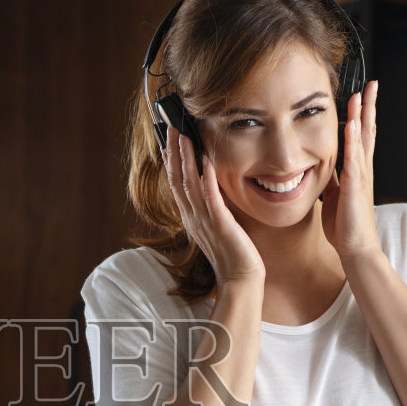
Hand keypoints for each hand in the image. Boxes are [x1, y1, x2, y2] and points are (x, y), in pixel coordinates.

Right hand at [162, 121, 263, 287]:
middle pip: (176, 179)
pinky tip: (205, 158)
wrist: (239, 278)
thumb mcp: (217, 225)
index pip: (175, 184)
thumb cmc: (232, 253)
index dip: (170, 162)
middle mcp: (192, 217)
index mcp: (190, 217)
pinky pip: (210, 196)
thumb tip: (210, 186)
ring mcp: (204, 220)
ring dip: (185, 157)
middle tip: (170, 127)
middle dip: (173, 152)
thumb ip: (211, 206)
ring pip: (188, 183)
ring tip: (182, 135)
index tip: (167, 142)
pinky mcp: (219, 224)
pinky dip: (206, 176)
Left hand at [320, 80, 379, 259]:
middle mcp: (362, 170)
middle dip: (369, 107)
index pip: (361, 137)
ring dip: (362, 116)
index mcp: (357, 172)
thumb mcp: (333, 197)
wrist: (355, 248)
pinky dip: (354, 141)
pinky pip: (354, 159)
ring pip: (363, 140)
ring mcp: (361, 176)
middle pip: (368, 131)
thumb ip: (331, 181)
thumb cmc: (345, 227)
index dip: (361, 116)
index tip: (360, 96)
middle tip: (372, 84)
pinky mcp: (355, 186)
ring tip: (362, 94)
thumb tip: (322, 168)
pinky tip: (353, 125)